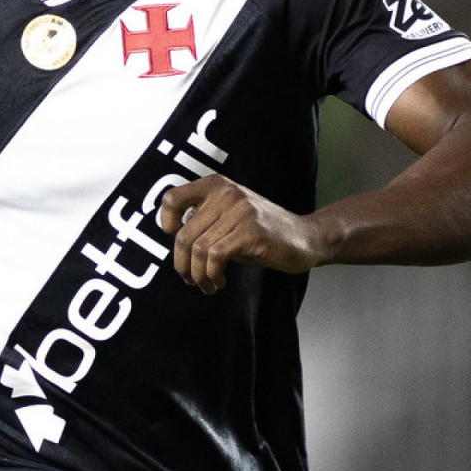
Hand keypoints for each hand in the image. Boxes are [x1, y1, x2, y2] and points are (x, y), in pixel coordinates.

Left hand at [158, 175, 322, 293]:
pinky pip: (215, 257)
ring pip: (198, 250)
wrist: (304, 238)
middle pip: (183, 235)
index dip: (166, 223)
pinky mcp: (251, 231)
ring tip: (207, 284)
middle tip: (190, 280)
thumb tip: (175, 246)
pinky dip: (212, 276)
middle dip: (182, 265)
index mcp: (216, 186)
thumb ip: (204, 222)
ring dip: (198, 275)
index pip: (172, 198)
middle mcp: (226, 193)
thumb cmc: (262, 233)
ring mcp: (239, 211)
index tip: (176, 242)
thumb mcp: (228, 219)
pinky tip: (219, 281)